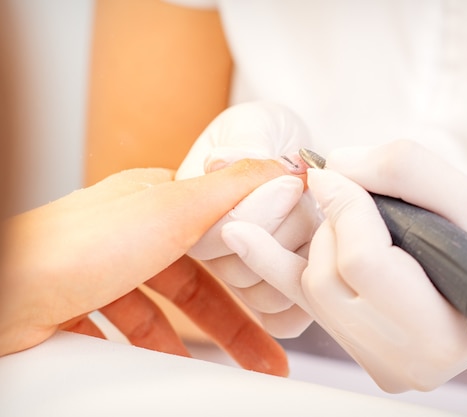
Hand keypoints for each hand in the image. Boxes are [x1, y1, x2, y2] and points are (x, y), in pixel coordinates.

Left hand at [0, 159, 302, 375]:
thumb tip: (280, 166)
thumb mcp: (174, 207)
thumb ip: (231, 188)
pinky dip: (145, 350)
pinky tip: (159, 367)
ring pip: (158, 311)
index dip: (250, 266)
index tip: (276, 294)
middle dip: (232, 321)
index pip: (216, 233)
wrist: (4, 291)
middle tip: (263, 354)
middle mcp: (127, 231)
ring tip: (218, 373)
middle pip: (193, 282)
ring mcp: (100, 269)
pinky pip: (120, 331)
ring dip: (189, 343)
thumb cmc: (80, 244)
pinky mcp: (75, 304)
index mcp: (154, 200)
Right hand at [176, 101, 319, 337]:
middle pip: (238, 271)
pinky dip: (306, 301)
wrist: (290, 151)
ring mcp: (236, 273)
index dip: (257, 212)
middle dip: (287, 230)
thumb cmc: (266, 134)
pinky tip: (322, 268)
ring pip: (263, 296)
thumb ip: (243, 141)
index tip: (291, 181)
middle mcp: (205, 247)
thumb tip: (224, 163)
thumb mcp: (253, 124)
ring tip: (315, 221)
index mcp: (188, 207)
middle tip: (307, 195)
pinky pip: (279, 318)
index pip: (209, 231)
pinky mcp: (267, 289)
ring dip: (302, 258)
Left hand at [221, 139, 466, 389]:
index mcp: (440, 332)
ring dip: (315, 239)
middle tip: (350, 195)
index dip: (344, 208)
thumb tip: (334, 165)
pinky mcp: (361, 352)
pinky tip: (243, 238)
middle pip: (327, 278)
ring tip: (332, 209)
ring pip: (312, 289)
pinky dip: (276, 267)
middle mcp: (403, 361)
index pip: (363, 263)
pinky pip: (305, 305)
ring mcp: (378, 362)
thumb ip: (405, 170)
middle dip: (331, 224)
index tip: (333, 174)